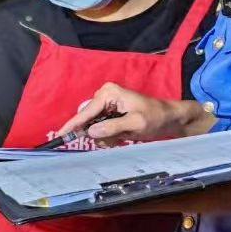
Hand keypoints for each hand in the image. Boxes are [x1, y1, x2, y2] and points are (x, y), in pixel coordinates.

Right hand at [54, 82, 213, 143]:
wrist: (170, 118)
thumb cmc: (156, 118)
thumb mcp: (136, 124)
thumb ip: (113, 127)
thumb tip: (90, 132)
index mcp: (108, 93)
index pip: (86, 112)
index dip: (73, 125)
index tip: (60, 136)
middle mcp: (104, 96)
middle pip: (87, 119)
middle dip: (97, 133)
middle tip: (116, 138)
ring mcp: (106, 104)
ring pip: (93, 126)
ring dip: (105, 136)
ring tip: (124, 136)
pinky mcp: (110, 113)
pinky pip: (100, 128)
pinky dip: (109, 136)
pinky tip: (123, 136)